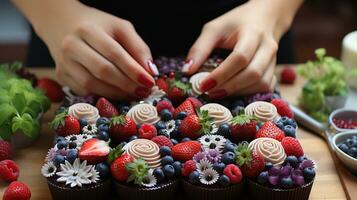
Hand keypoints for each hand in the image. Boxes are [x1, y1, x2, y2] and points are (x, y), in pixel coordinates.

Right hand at [33, 1, 157, 98]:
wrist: (62, 22)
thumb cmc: (98, 26)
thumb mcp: (120, 28)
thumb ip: (138, 47)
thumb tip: (151, 72)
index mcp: (88, 30)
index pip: (114, 53)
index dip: (133, 70)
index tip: (149, 81)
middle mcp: (71, 46)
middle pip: (102, 71)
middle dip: (127, 84)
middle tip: (143, 91)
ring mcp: (63, 62)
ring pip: (92, 85)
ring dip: (116, 93)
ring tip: (132, 93)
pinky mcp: (60, 75)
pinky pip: (83, 91)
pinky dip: (102, 94)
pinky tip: (115, 92)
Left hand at [183, 0, 301, 97]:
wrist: (264, 19)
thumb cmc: (235, 24)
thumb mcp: (214, 29)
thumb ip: (200, 48)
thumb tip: (187, 71)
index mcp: (252, 33)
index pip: (240, 57)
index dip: (221, 74)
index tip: (203, 85)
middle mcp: (268, 47)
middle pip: (253, 73)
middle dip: (229, 87)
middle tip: (209, 93)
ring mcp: (274, 60)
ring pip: (261, 83)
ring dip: (238, 92)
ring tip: (218, 93)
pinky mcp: (274, 70)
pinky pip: (266, 87)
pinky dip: (250, 94)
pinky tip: (234, 92)